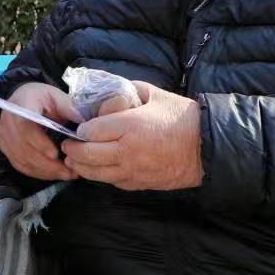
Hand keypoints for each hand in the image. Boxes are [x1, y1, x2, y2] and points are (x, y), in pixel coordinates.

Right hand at [0, 82, 80, 181]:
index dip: (39, 142)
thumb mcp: (56, 96)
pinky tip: (53, 174)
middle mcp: (8, 121)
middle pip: (24, 147)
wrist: (24, 98)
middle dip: (47, 163)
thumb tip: (82, 124)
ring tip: (66, 174)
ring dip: (45, 170)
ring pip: (22, 159)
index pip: (25, 126)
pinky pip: (20, 165)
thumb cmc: (42, 98)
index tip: (55, 154)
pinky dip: (38, 172)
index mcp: (21, 104)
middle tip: (68, 170)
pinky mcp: (6, 148)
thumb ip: (68, 108)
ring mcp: (5, 136)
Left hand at [61, 82, 203, 190]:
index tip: (78, 126)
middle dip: (72, 150)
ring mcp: (133, 170)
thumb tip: (109, 91)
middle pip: (87, 155)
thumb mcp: (154, 94)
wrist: (207, 148)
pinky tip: (98, 170)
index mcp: (130, 126)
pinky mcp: (140, 184)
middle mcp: (127, 151)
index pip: (91, 131)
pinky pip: (112, 182)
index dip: (81, 129)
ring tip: (73, 161)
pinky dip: (101, 176)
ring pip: (96, 173)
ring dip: (81, 167)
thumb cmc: (182, 117)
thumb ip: (128, 90)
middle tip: (67, 145)